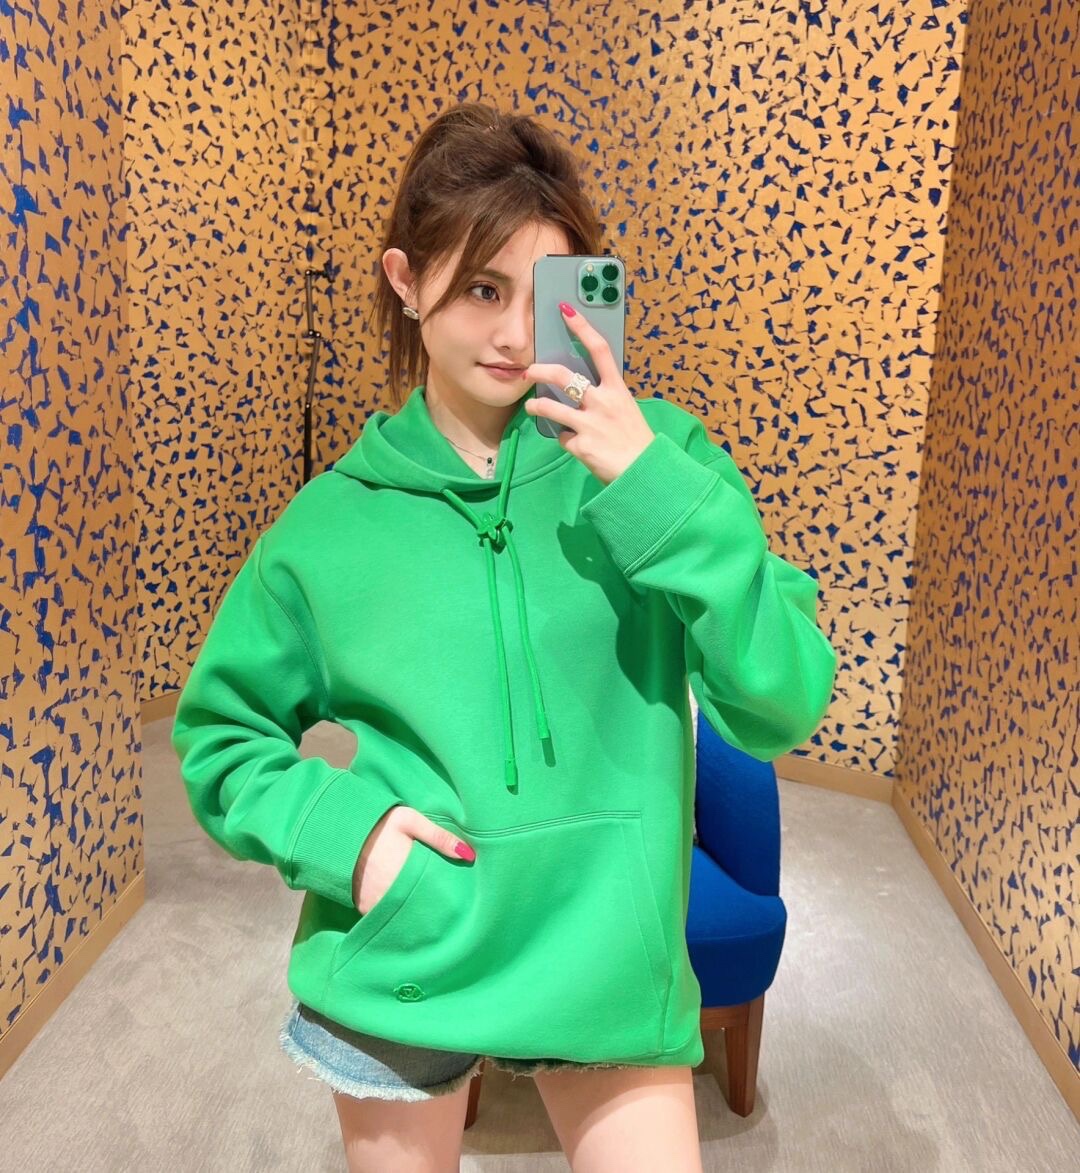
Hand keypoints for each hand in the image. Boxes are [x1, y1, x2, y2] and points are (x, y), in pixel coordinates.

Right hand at [352, 805, 474, 914]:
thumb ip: (439, 837)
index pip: (435, 895)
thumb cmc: (379, 824)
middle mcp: (392, 893)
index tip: (458, 900)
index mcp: (407, 872)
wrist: (338, 830)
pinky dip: (393, 915)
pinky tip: (404, 909)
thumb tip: (469, 855)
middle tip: (446, 908)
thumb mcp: (410, 821)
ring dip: (412, 913)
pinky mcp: (363, 907)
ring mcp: (376, 903)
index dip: (446, 899)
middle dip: (432, 908)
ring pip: (402, 915)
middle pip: (419, 908)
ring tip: (427, 911)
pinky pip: (383, 917)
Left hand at [520, 303, 655, 485]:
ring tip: (532, 406)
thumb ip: (607, 398)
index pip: (599, 350)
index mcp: (617, 390)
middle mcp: (602, 402)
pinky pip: (563, 438)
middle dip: (539, 370)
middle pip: (563, 376)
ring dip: (537, 405)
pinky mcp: (580, 445)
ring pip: (551, 407)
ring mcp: (589, 424)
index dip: (581, 328)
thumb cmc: (637, 441)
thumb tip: (585, 393)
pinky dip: (566, 440)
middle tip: (528, 371)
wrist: (644, 473)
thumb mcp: (627, 410)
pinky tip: (575, 445)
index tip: (565, 311)